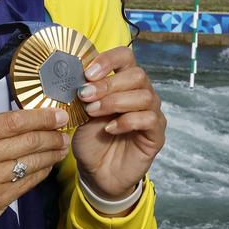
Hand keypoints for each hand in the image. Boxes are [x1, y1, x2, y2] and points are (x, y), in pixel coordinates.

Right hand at [0, 107, 71, 228]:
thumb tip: (24, 122)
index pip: (12, 121)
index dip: (40, 117)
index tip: (57, 115)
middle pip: (27, 140)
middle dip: (52, 134)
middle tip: (64, 131)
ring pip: (33, 161)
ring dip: (52, 153)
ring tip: (61, 147)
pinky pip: (29, 181)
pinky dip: (43, 171)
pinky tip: (48, 164)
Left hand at [72, 46, 165, 200]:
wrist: (97, 171)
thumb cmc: (90, 138)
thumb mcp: (80, 113)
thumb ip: (83, 94)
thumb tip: (73, 76)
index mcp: (123, 82)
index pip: (125, 57)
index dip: (108, 60)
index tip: (87, 73)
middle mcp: (141, 93)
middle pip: (137, 75)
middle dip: (107, 84)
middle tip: (85, 96)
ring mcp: (152, 113)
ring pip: (144, 96)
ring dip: (114, 102)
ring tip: (93, 113)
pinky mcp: (156, 134)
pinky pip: (148, 119)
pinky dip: (127, 121)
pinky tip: (109, 129)